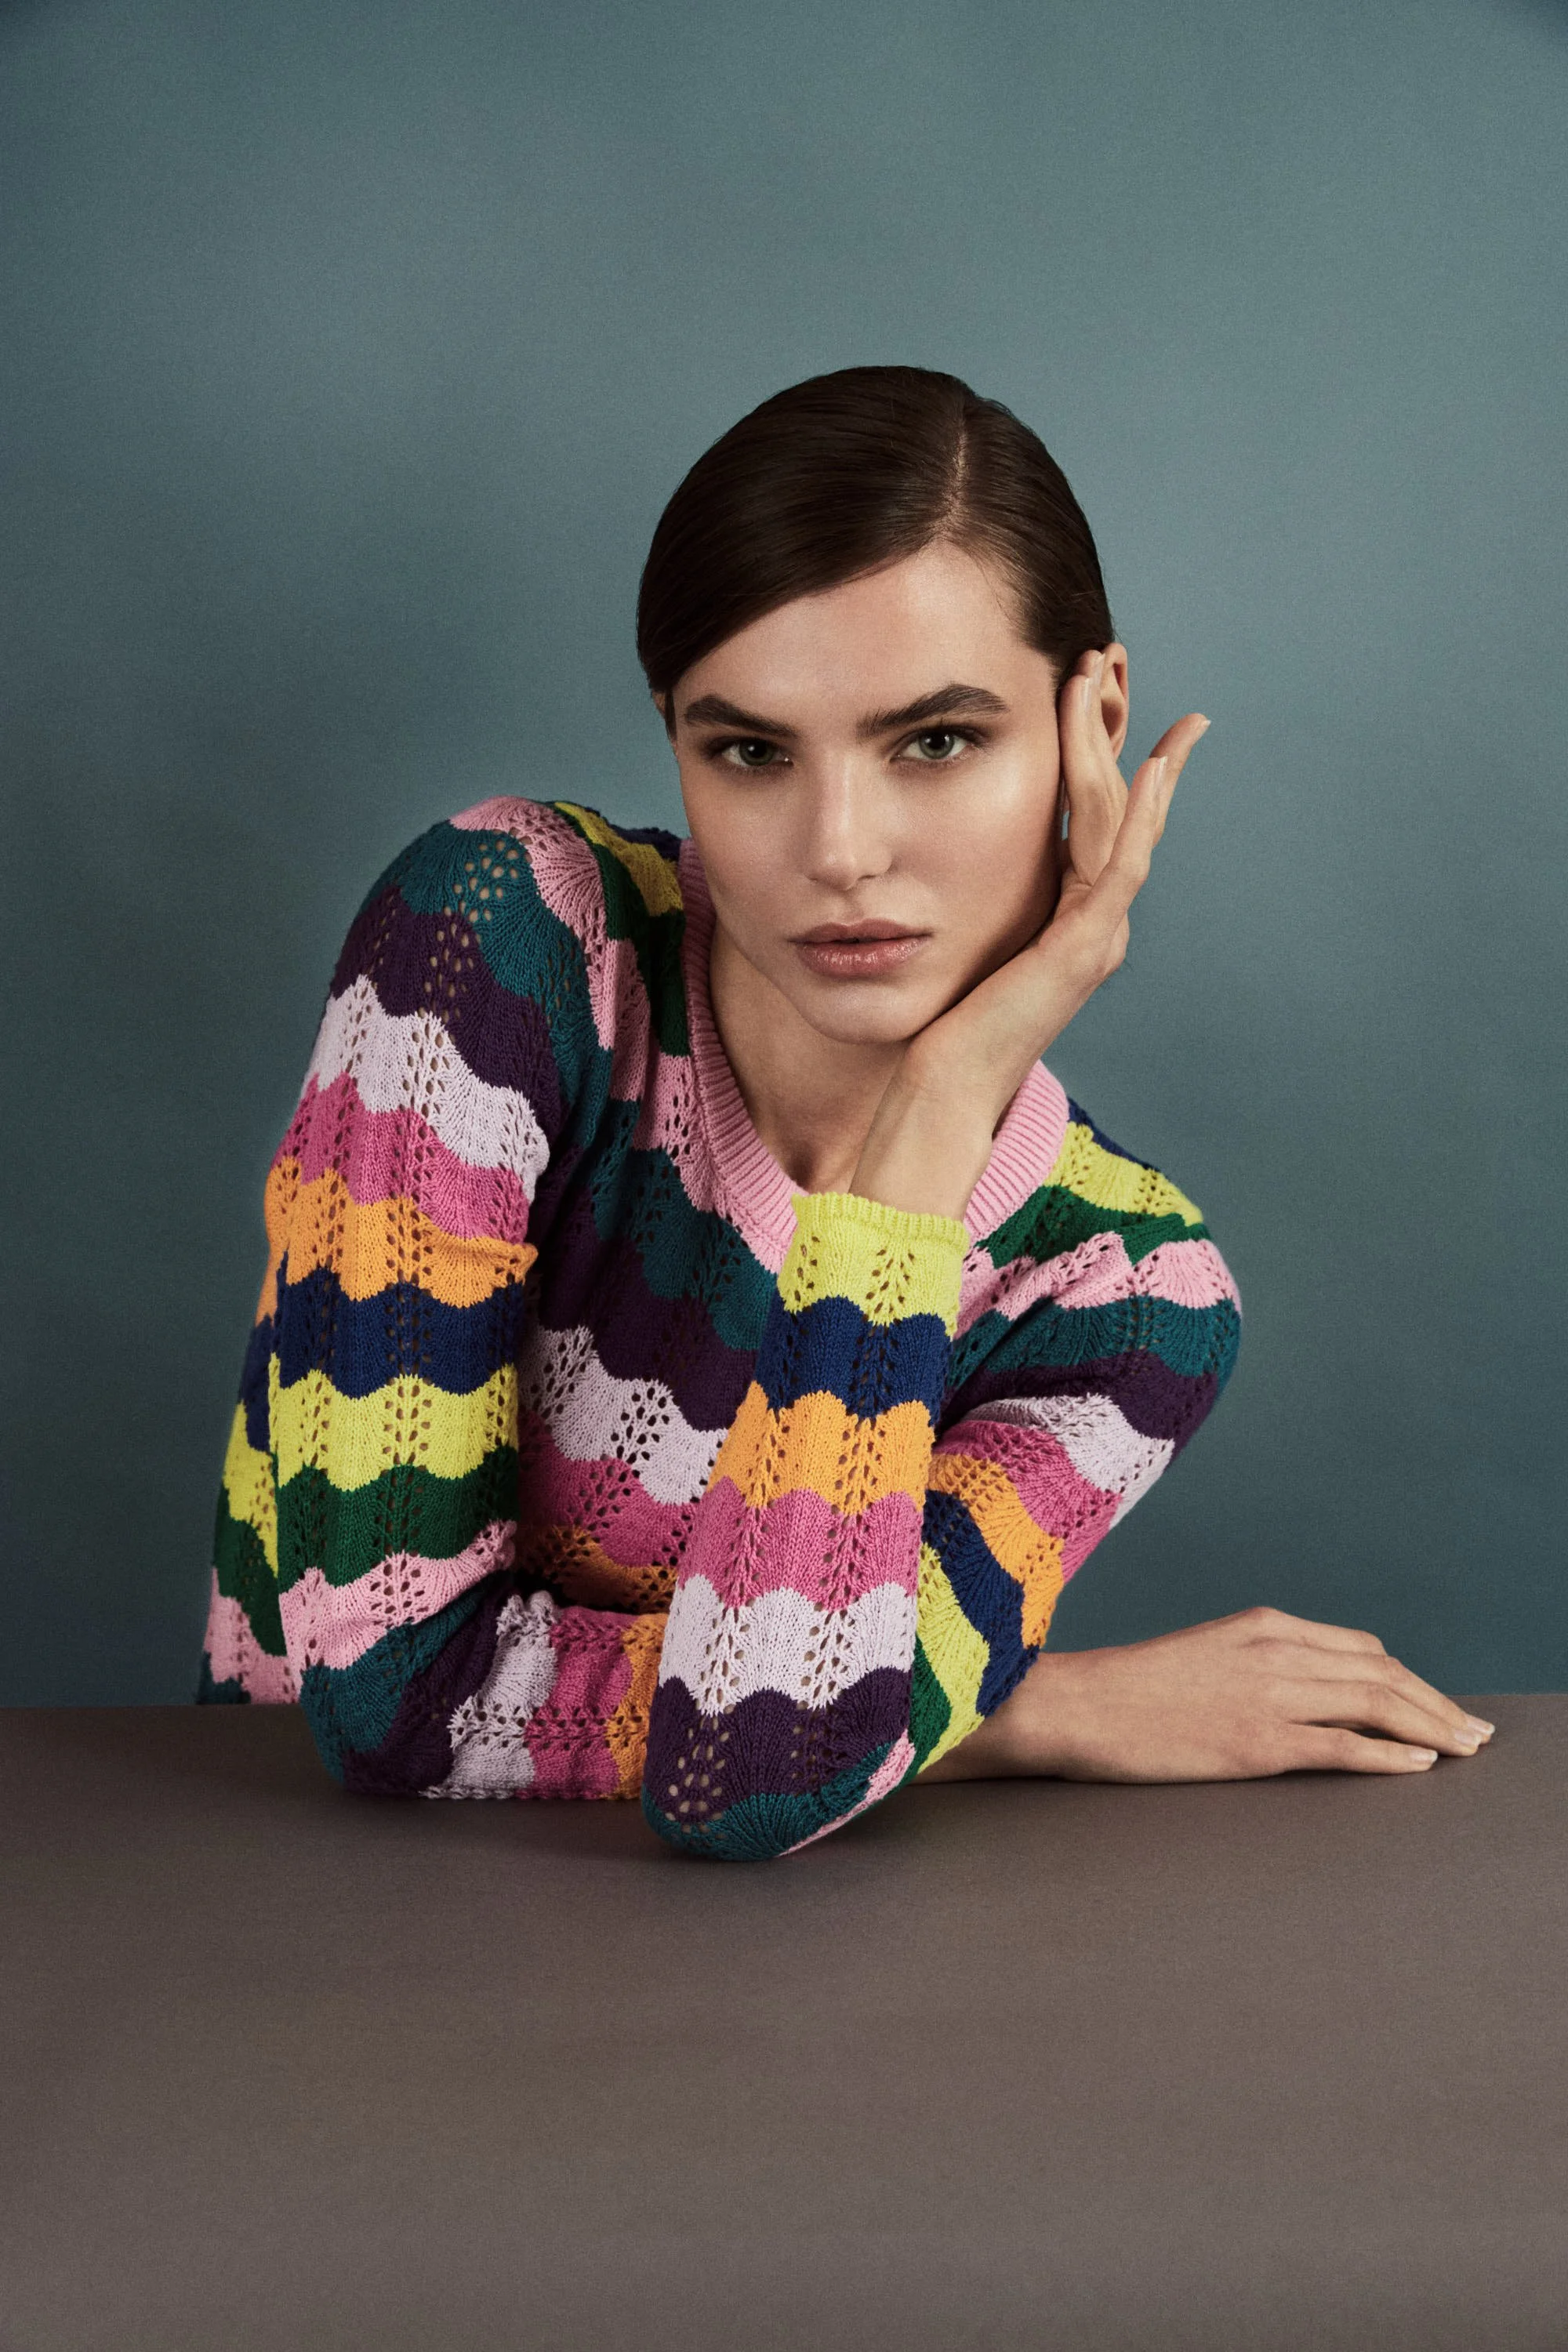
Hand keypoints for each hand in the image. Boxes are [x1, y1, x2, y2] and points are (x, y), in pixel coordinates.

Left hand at [852, 648, 1209, 1219]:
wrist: (937, 1096)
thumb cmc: (935, 1030)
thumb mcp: (955, 944)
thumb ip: (967, 899)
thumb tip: (935, 857)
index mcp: (1066, 919)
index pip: (1095, 816)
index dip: (1098, 747)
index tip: (1093, 684)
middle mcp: (1094, 923)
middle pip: (1118, 802)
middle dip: (1112, 722)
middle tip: (1110, 651)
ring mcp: (1096, 934)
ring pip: (1119, 817)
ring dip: (1113, 739)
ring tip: (1107, 672)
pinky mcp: (1084, 948)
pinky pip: (1118, 862)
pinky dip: (1137, 807)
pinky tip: (1145, 758)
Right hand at [918, 1607, 1495, 1781]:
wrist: (1079, 1705)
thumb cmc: (1134, 1690)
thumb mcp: (1207, 1654)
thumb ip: (1260, 1663)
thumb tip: (1307, 1695)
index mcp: (1264, 1624)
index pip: (1361, 1650)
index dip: (1408, 1680)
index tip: (1433, 1705)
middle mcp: (1277, 1649)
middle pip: (1384, 1675)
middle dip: (1437, 1704)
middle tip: (1475, 1732)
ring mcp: (1270, 1694)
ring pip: (1376, 1704)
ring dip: (1432, 1727)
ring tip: (1465, 1749)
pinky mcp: (1258, 1741)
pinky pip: (1344, 1748)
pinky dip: (1391, 1755)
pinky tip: (1420, 1765)